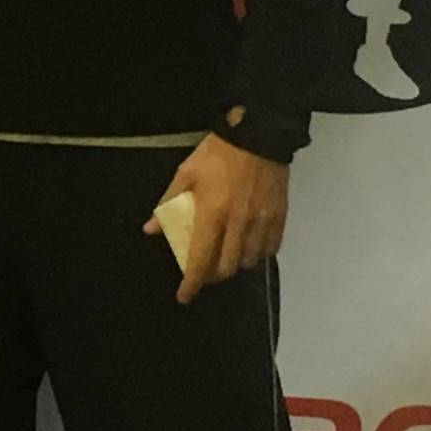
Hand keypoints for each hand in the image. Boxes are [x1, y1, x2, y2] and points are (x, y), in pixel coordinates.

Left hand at [148, 134, 286, 303]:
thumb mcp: (185, 174)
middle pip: (226, 268)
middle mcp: (238, 224)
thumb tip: (151, 229)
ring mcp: (261, 222)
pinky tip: (250, 248)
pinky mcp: (279, 216)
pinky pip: (270, 248)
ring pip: (248, 261)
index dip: (191, 283)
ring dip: (235, 265)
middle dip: (212, 276)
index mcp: (212, 215)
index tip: (184, 297)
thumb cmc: (216, 154)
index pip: (200, 260)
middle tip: (204, 271)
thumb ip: (169, 204)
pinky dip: (258, 254)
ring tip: (226, 257)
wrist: (257, 134)